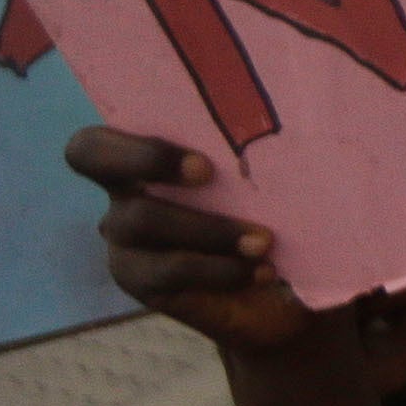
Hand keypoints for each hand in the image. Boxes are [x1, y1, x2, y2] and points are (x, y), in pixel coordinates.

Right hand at [66, 124, 310, 358]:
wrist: (283, 294)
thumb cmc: (277, 214)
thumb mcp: (272, 178)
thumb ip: (263, 147)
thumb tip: (312, 111)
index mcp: (148, 152)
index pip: (98, 135)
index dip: (131, 137)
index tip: (201, 157)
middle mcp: (123, 190)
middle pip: (94, 161)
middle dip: (150, 159)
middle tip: (209, 173)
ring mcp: (126, 237)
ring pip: (142, 219)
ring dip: (209, 228)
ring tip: (264, 241)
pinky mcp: (141, 280)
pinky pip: (168, 271)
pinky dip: (220, 270)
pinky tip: (264, 271)